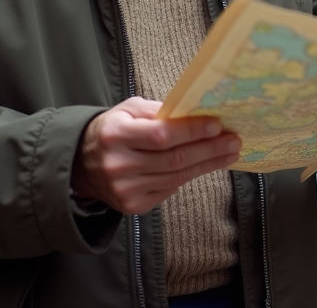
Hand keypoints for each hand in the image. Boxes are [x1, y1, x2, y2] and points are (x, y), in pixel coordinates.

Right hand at [71, 97, 239, 214]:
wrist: (82, 165)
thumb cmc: (113, 130)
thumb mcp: (128, 110)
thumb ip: (157, 110)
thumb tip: (194, 113)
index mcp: (115, 135)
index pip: (161, 135)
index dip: (191, 131)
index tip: (217, 125)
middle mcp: (119, 164)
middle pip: (174, 159)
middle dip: (209, 149)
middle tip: (234, 141)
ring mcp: (125, 189)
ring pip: (176, 176)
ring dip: (207, 164)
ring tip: (229, 153)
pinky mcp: (132, 205)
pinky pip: (169, 189)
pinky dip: (188, 176)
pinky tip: (204, 166)